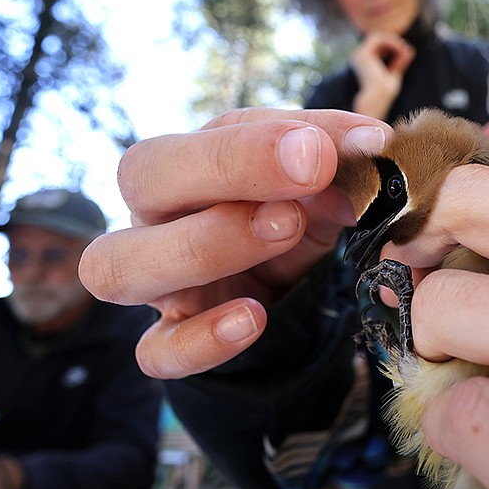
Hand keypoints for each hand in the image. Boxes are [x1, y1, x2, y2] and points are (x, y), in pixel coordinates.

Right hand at [80, 108, 390, 378]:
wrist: (288, 290)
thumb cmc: (291, 215)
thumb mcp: (317, 183)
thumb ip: (336, 161)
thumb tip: (365, 148)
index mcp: (185, 163)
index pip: (194, 136)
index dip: (257, 141)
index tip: (325, 148)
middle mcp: (153, 217)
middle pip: (140, 179)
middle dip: (227, 168)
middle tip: (310, 173)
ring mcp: (155, 284)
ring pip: (122, 266)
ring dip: (208, 244)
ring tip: (289, 229)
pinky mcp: (172, 341)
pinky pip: (157, 352)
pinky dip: (201, 340)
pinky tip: (254, 319)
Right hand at [350, 31, 414, 119]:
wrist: (379, 97)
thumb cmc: (386, 92)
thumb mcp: (395, 73)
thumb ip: (400, 62)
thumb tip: (410, 50)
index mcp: (364, 62)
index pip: (380, 45)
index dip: (393, 45)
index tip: (407, 53)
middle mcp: (359, 57)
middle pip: (379, 38)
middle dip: (394, 41)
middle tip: (406, 49)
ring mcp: (359, 54)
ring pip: (378, 35)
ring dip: (393, 40)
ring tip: (403, 49)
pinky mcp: (363, 53)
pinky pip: (378, 37)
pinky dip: (391, 41)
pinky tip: (400, 48)